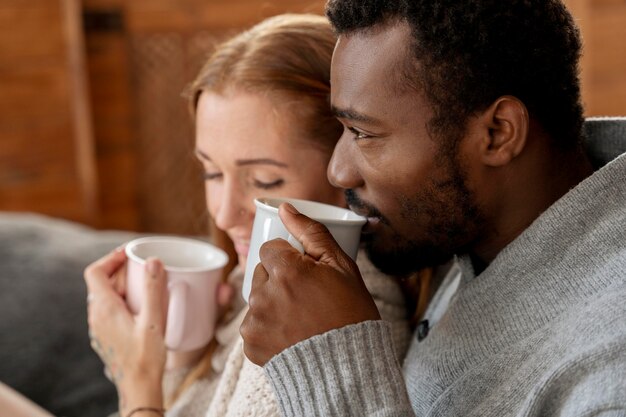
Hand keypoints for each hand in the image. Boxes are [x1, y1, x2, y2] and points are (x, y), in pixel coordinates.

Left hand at [84, 249, 164, 412]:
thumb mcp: (154, 320)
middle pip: (100, 283)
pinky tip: (142, 310)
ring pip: (104, 297)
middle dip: (121, 271)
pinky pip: (109, 311)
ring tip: (145, 287)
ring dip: (122, 287)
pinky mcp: (105, 337)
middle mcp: (96, 317)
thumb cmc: (146, 357)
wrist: (138, 388)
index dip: (110, 258)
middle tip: (143, 268)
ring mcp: (99, 329)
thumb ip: (152, 289)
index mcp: (104, 309)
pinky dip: (122, 302)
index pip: (95, 272)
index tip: (129, 254)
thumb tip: (152, 261)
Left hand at [240, 203, 380, 365]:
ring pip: (257, 298)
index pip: (271, 249)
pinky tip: (291, 336)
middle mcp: (264, 294)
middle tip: (306, 299)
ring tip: (301, 320)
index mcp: (286, 271)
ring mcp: (255, 321)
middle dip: (279, 280)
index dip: (290, 260)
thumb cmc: (351, 315)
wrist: (349, 371)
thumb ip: (311, 232)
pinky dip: (268, 328)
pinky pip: (254, 325)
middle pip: (262, 273)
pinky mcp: (250, 344)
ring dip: (272, 303)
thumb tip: (285, 207)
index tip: (307, 275)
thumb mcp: (341, 267)